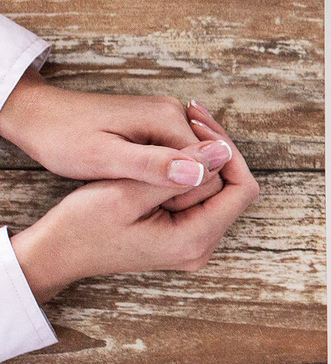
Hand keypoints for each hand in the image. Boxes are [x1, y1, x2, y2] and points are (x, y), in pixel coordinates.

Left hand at [0, 69, 231, 187]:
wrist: (37, 116)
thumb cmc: (61, 137)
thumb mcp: (102, 158)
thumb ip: (152, 165)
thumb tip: (201, 172)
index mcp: (167, 119)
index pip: (210, 165)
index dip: (190, 194)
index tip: (156, 208)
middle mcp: (174, 113)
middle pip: (206, 162)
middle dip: (185, 188)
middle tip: (144, 203)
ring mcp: (166, 117)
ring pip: (194, 162)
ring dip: (175, 183)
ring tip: (139, 193)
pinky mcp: (157, 125)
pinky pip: (177, 156)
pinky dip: (165, 174)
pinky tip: (139, 183)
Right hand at [8, 104, 258, 301]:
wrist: (56, 251)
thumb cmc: (81, 224)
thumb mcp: (125, 192)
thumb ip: (175, 172)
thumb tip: (222, 150)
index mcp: (193, 241)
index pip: (241, 190)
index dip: (228, 152)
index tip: (201, 124)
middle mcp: (201, 248)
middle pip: (232, 188)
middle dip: (215, 150)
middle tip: (192, 113)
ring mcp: (193, 243)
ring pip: (217, 190)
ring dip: (202, 158)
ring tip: (179, 125)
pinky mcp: (183, 235)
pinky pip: (200, 197)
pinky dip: (190, 172)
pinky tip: (170, 149)